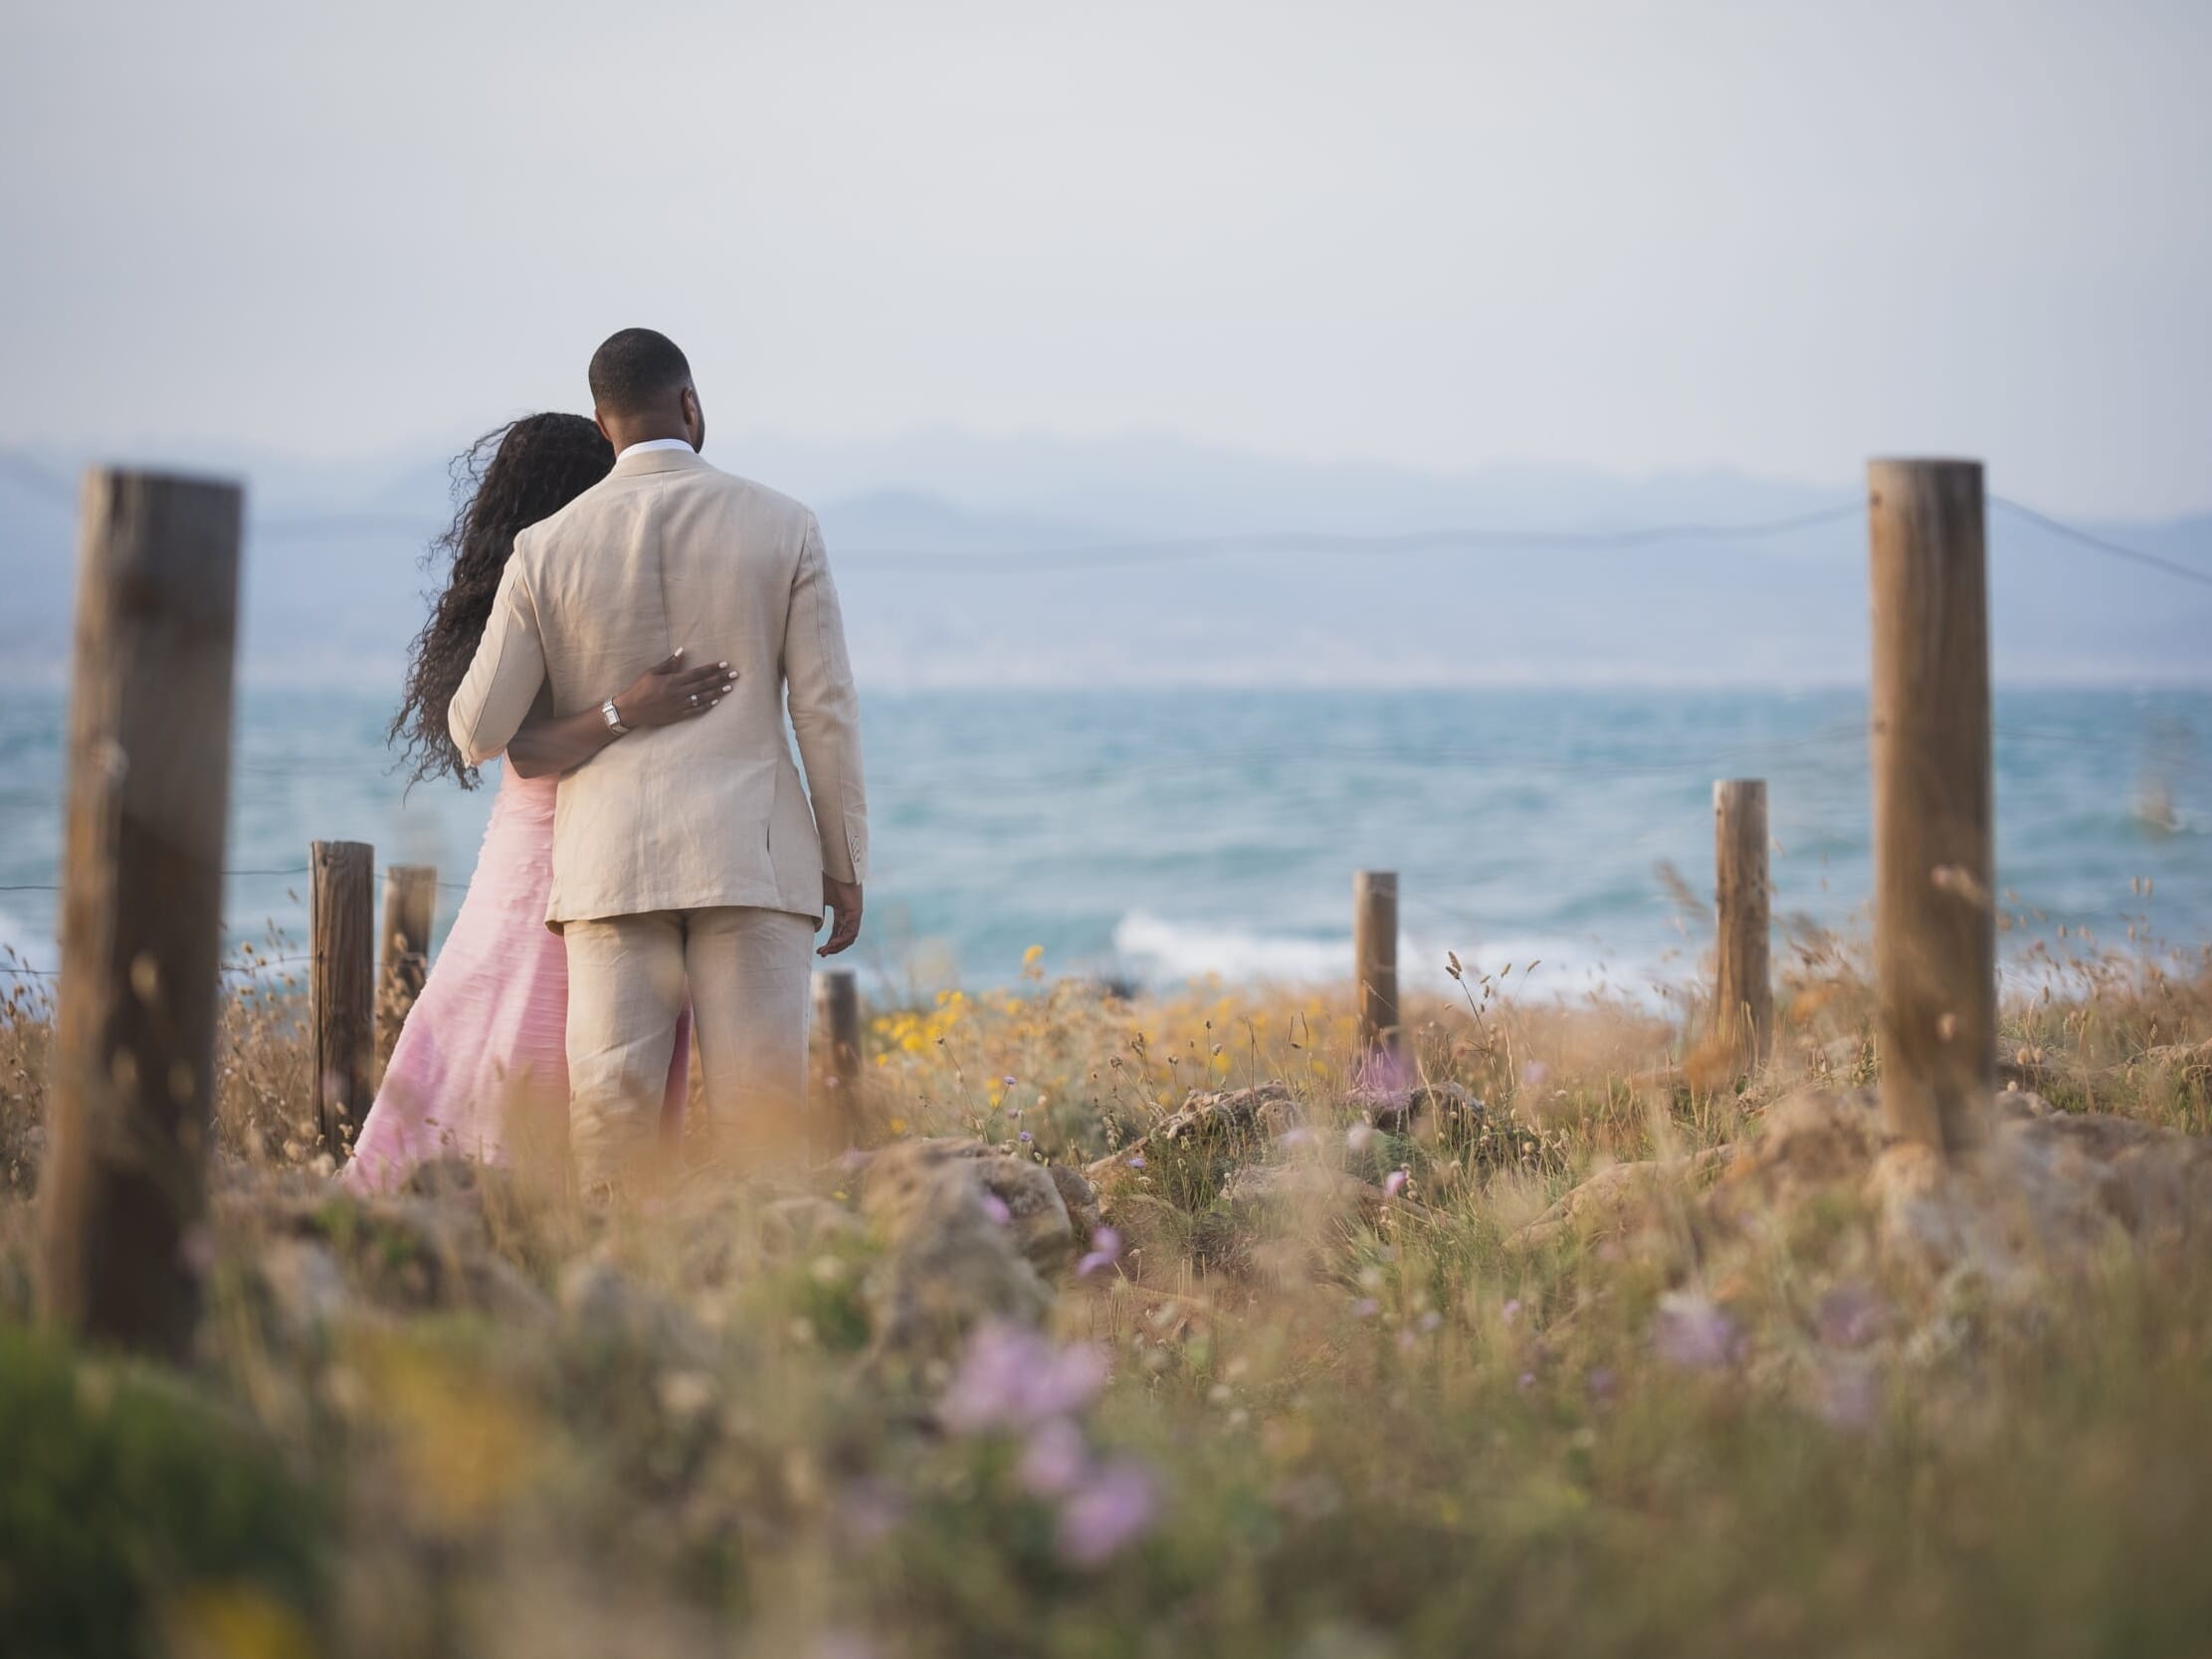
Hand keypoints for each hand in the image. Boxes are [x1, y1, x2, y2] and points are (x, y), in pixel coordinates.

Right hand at [611, 649, 733, 729]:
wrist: (630, 709)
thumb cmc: (639, 688)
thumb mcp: (652, 672)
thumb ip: (669, 663)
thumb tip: (681, 651)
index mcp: (673, 680)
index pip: (698, 673)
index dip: (712, 668)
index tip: (724, 664)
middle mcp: (678, 693)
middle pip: (704, 684)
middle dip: (720, 679)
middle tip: (734, 675)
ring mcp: (679, 705)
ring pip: (703, 698)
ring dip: (717, 692)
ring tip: (729, 688)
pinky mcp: (677, 715)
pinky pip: (695, 710)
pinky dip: (706, 706)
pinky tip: (716, 702)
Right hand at [818, 873, 862, 956]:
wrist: (836, 870)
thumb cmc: (826, 881)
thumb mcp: (819, 901)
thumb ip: (818, 915)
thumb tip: (816, 930)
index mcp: (841, 911)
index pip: (837, 932)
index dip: (829, 942)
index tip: (820, 950)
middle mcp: (849, 914)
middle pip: (843, 937)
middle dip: (833, 947)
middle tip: (822, 953)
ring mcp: (854, 914)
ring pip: (848, 937)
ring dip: (837, 946)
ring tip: (825, 951)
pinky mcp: (857, 912)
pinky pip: (851, 931)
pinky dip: (842, 939)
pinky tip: (832, 944)